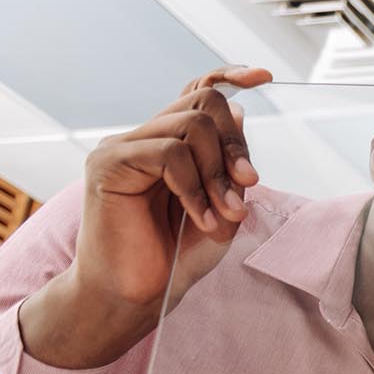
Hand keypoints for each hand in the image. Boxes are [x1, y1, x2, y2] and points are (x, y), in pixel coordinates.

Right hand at [21, 66, 271, 368]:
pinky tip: (202, 220)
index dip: (229, 78)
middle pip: (203, 105)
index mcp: (170, 144)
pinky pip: (169, 154)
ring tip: (223, 215)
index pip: (196, 93)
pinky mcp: (109, 163)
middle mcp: (144, 138)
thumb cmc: (175, 257)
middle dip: (235, 145)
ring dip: (218, 174)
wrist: (135, 296)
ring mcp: (123, 148)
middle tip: (246, 187)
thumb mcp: (221, 208)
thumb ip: (230, 167)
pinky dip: (195, 188)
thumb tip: (239, 114)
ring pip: (189, 127)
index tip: (263, 78)